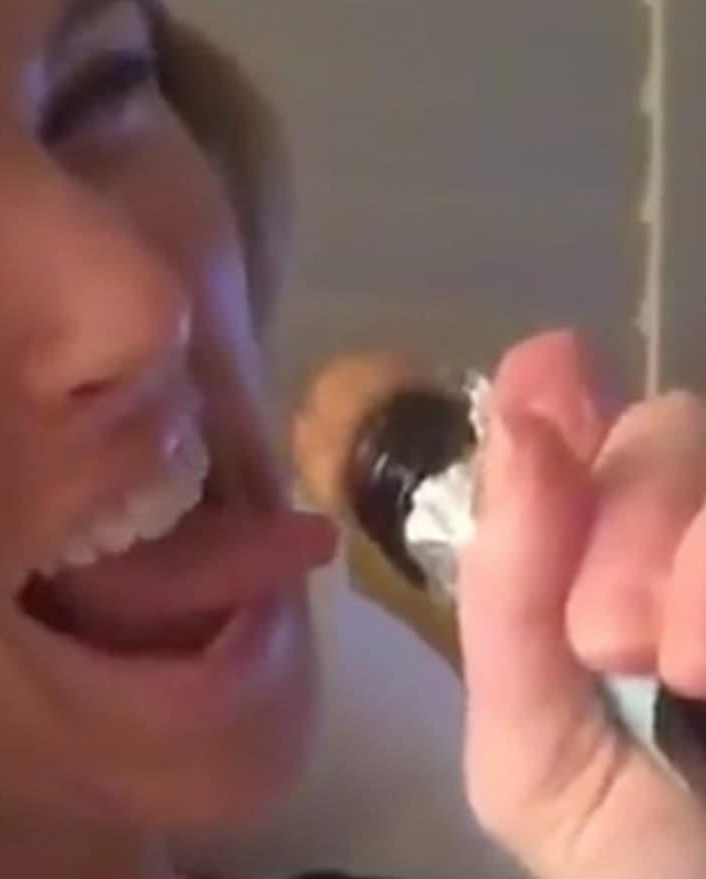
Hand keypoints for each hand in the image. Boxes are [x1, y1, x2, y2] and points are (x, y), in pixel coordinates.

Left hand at [459, 331, 705, 878]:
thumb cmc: (643, 873)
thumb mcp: (534, 757)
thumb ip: (510, 601)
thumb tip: (520, 421)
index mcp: (618, 588)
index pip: (591, 451)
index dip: (563, 401)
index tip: (548, 368)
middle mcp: (700, 564)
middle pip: (676, 433)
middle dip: (629, 507)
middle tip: (611, 639)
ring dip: (700, 549)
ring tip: (680, 669)